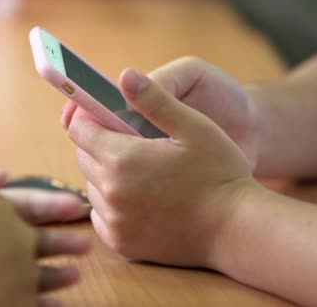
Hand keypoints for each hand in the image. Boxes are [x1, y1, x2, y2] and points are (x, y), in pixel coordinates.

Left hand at [0, 158, 89, 300]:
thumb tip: (5, 176)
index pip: (21, 203)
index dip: (49, 204)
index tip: (77, 206)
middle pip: (29, 236)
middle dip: (59, 238)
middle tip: (86, 244)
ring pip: (23, 266)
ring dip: (51, 269)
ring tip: (76, 274)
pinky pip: (6, 293)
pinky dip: (29, 298)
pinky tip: (50, 303)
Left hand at [66, 68, 254, 266]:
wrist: (237, 230)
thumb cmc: (220, 173)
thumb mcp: (193, 126)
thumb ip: (155, 100)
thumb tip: (125, 74)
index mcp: (122, 158)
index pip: (79, 129)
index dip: (90, 117)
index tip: (105, 116)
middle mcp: (110, 191)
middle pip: (83, 156)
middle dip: (100, 145)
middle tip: (132, 145)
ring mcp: (114, 221)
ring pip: (92, 186)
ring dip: (106, 175)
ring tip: (142, 173)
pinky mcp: (121, 243)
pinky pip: (101, 215)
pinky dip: (112, 205)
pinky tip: (140, 199)